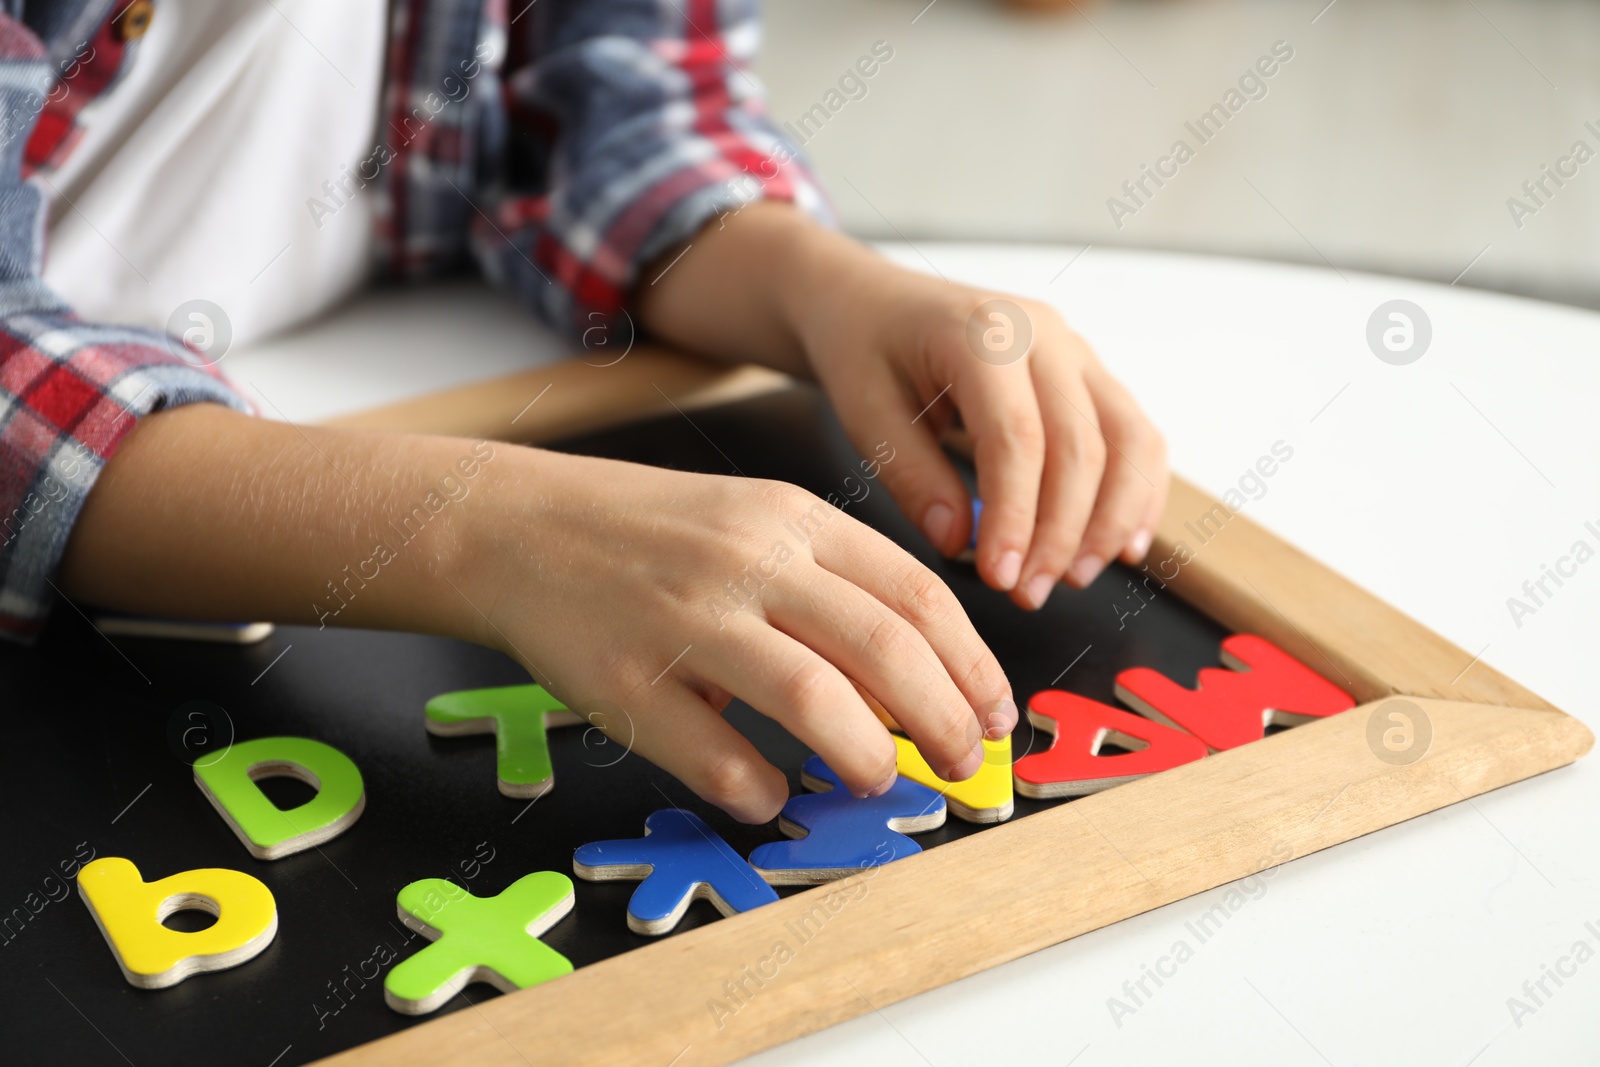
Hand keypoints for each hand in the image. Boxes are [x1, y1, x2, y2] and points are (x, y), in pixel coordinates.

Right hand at [462, 450, 1016, 822]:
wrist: (517, 525)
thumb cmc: (652, 533)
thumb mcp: (756, 523)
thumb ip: (834, 583)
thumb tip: (920, 678)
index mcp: (791, 518)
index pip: (915, 593)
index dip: (972, 665)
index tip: (993, 714)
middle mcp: (748, 562)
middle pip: (883, 648)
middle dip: (943, 719)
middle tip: (962, 765)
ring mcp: (684, 618)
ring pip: (811, 697)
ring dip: (866, 755)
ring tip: (881, 783)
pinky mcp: (624, 679)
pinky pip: (711, 751)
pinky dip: (755, 784)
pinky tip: (770, 792)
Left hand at [788, 233, 1168, 609]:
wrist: (875, 303)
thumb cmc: (866, 354)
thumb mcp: (865, 414)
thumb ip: (912, 477)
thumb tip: (960, 544)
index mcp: (982, 334)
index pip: (1017, 439)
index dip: (1016, 517)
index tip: (1000, 578)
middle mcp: (1044, 333)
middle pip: (1081, 446)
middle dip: (1062, 533)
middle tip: (1030, 595)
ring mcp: (1076, 350)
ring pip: (1128, 441)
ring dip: (1112, 520)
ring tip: (1074, 578)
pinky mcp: (1091, 374)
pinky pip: (1138, 436)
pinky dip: (1140, 494)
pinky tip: (1125, 548)